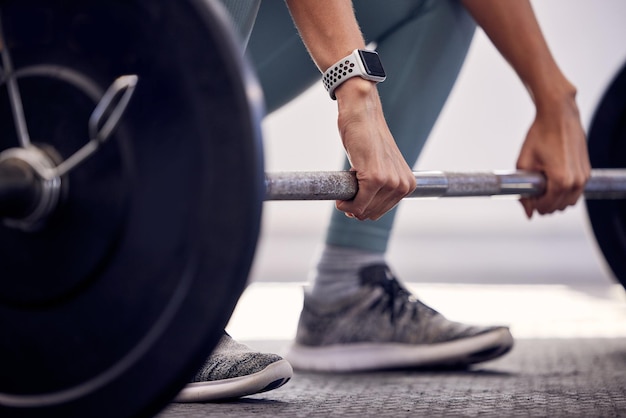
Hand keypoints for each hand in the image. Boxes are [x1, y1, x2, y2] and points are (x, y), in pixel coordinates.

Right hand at [334, 78, 415, 219]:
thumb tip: (363, 211)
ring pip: (364, 211)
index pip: (382, 211)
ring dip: (349, 206)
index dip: (364, 208)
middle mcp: (403, 185)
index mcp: (408, 184)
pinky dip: (346, 205)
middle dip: (356, 208)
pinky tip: (340, 199)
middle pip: (373, 214)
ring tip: (346, 187)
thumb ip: (381, 186)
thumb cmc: (368, 137)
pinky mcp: (374, 179)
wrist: (362, 114)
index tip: (353, 201)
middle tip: (346, 193)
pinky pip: (357, 205)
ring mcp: (390, 182)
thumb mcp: (382, 165)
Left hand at [516, 93, 590, 217]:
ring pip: (569, 202)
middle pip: (558, 208)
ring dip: (555, 199)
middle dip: (543, 204)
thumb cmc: (541, 134)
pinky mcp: (587, 171)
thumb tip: (528, 212)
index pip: (546, 207)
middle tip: (532, 191)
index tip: (526, 196)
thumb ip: (524, 191)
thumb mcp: (524, 164)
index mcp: (560, 180)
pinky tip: (552, 179)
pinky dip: (564, 191)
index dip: (533, 205)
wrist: (558, 115)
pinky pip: (576, 192)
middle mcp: (576, 181)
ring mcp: (584, 177)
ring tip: (542, 184)